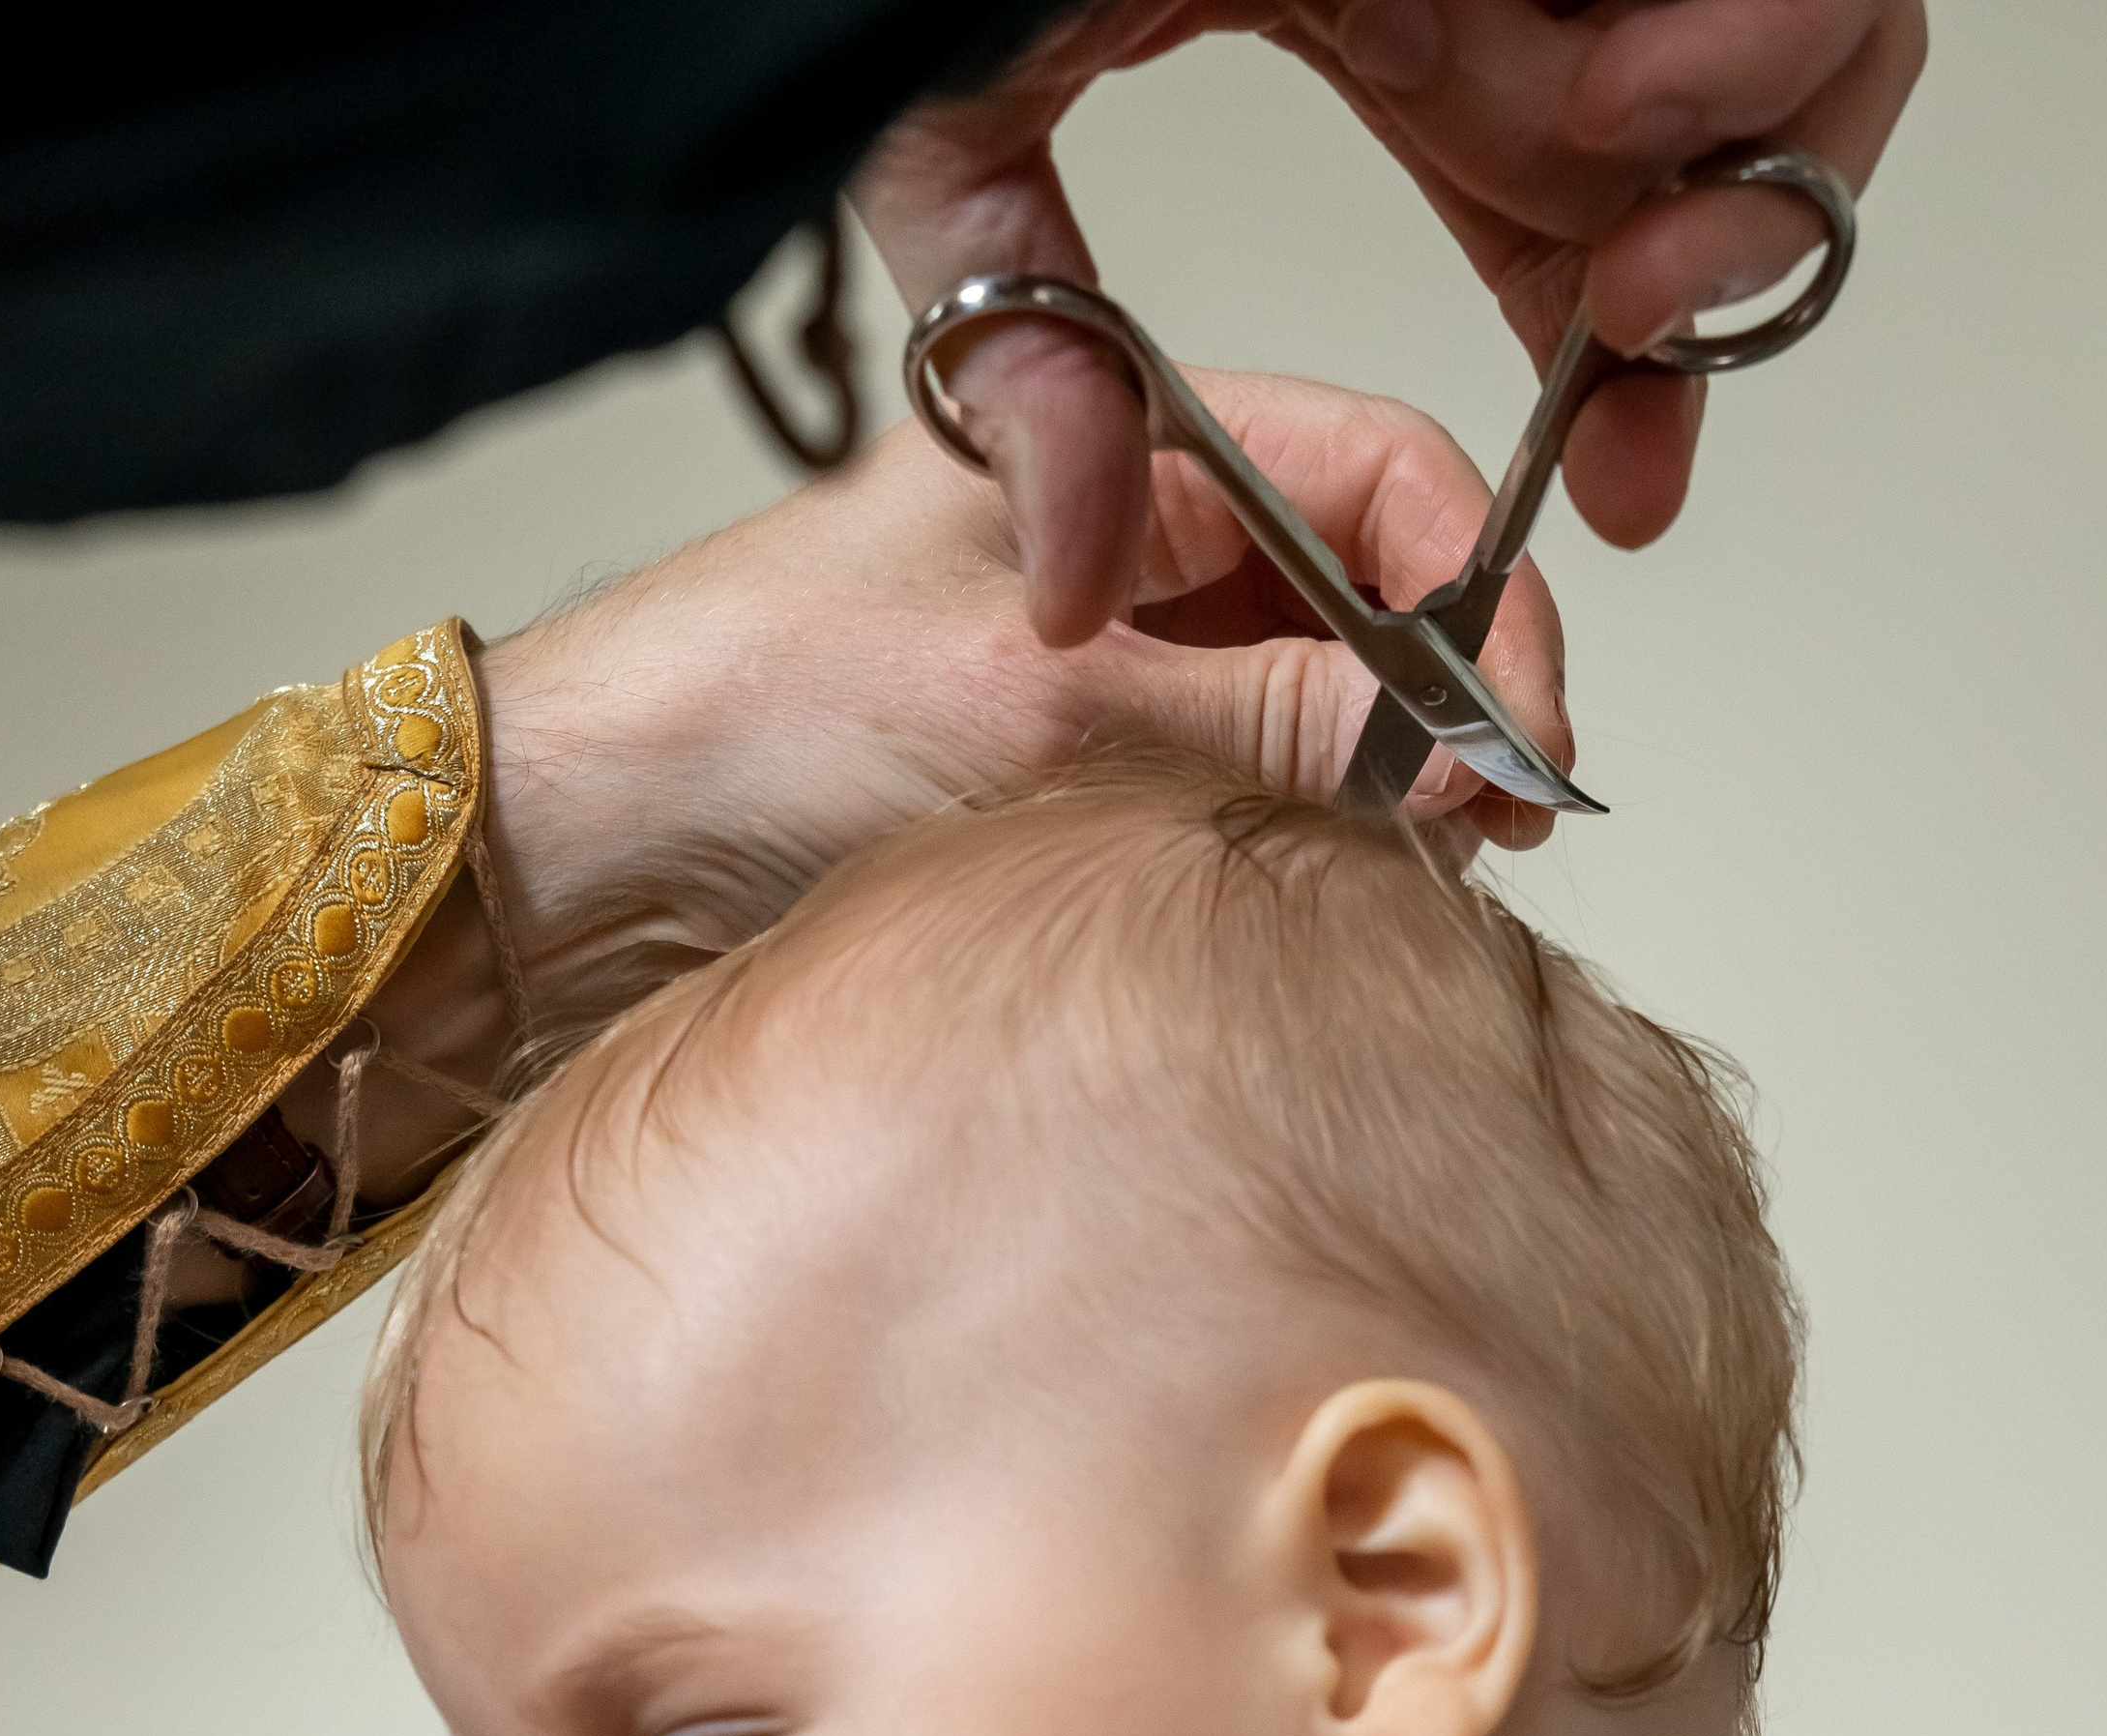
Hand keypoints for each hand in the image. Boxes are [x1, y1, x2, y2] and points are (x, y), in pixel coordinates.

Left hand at [323, 371, 1567, 1191]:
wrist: (588, 854)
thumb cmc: (752, 718)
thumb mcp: (1048, 716)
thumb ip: (1271, 729)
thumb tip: (1461, 757)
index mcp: (1121, 445)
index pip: (1385, 483)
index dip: (1483, 602)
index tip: (1519, 744)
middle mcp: (1125, 550)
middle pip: (1368, 604)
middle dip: (1446, 716)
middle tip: (1482, 843)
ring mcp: (1102, 669)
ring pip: (1311, 717)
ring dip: (1373, 802)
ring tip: (1396, 890)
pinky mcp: (1072, 783)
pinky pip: (1235, 804)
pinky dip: (1289, 858)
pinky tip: (1300, 919)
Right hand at [857, 0, 1929, 637]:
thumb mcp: (956, 127)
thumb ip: (1023, 355)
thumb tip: (1063, 576)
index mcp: (1378, 5)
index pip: (1573, 202)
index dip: (1630, 366)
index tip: (1622, 489)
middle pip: (1711, 141)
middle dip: (1712, 299)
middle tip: (1629, 369)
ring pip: (1789, 59)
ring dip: (1730, 189)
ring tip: (1608, 231)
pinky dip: (1751, 54)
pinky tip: (1619, 103)